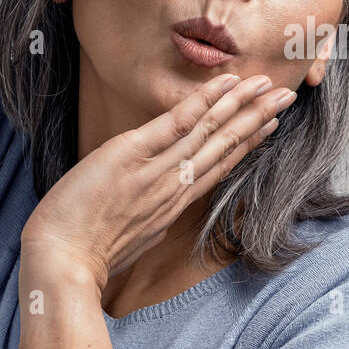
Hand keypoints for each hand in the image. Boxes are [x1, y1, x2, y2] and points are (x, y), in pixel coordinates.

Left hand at [19, 73, 296, 293]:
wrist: (62, 263)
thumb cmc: (87, 255)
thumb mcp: (132, 237)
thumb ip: (151, 217)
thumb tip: (159, 213)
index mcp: (174, 203)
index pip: (220, 166)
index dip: (248, 142)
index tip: (269, 123)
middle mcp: (175, 186)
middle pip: (226, 146)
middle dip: (257, 118)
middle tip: (286, 95)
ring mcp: (157, 171)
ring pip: (210, 132)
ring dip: (242, 105)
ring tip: (268, 84)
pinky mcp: (132, 155)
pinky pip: (177, 123)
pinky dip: (205, 101)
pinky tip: (227, 84)